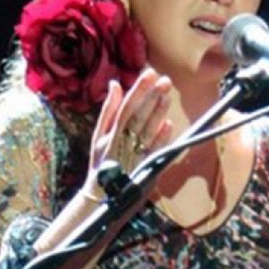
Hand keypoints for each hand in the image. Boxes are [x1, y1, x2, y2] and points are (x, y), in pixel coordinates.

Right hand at [86, 68, 172, 195]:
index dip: (139, 90)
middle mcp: (122, 142)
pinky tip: (169, 125)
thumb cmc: (101, 160)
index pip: (126, 107)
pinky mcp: (145, 167)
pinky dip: (161, 139)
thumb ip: (109, 109)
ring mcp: (134, 155)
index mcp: (111, 133)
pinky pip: (154, 152)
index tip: (149, 73)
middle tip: (165, 80)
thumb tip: (115, 84)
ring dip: (158, 114)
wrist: (102, 194)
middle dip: (152, 98)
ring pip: (148, 131)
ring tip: (168, 96)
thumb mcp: (99, 134)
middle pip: (139, 117)